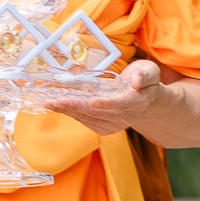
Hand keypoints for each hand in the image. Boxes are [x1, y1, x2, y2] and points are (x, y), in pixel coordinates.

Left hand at [57, 58, 173, 135]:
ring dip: (67, 110)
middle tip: (55, 101)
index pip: (121, 103)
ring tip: (50, 102)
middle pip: (97, 112)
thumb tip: (135, 80)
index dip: (107, 103)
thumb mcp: (150, 72)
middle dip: (74, 106)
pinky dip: (71, 113)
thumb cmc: (145, 81)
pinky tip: (58, 106)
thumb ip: (144, 75)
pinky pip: (85, 121)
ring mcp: (114, 125)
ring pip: (88, 118)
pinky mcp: (104, 128)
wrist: (146, 102)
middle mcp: (125, 116)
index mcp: (136, 101)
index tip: (94, 100)